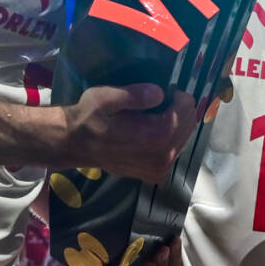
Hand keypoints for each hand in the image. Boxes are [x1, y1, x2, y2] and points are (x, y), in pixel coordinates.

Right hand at [59, 85, 197, 181]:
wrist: (75, 145)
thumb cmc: (90, 117)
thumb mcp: (105, 97)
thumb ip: (134, 95)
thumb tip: (159, 93)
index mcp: (154, 136)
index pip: (186, 109)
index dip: (179, 96)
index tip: (166, 90)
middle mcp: (163, 156)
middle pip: (189, 124)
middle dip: (180, 109)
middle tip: (162, 101)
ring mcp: (160, 168)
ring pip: (184, 138)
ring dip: (177, 124)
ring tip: (157, 115)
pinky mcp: (156, 175)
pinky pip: (176, 151)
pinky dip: (171, 139)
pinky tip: (154, 132)